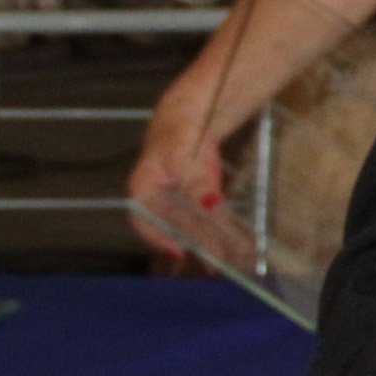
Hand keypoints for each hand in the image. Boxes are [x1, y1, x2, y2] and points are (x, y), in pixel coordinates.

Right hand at [123, 81, 223, 255]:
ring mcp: (176, 199)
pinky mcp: (195, 198)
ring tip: (230, 258)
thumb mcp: (186, 158)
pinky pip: (206, 217)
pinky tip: (233, 240)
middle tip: (215, 262)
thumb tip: (209, 206)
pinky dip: (219, 229)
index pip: (145, 222)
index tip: (180, 251)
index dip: (160, 240)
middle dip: (197, 244)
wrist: (197, 114)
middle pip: (175, 227)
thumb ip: (197, 184)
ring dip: (210, 241)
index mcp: (142, 189)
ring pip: (192, 226)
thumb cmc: (181, 132)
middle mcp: (156, 199)